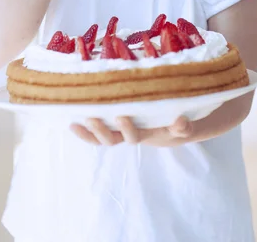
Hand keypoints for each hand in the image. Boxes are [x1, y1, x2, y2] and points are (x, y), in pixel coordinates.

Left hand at [70, 115, 192, 146]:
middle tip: (92, 118)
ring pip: (102, 138)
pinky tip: (72, 124)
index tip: (121, 117)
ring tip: (77, 122)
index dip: (128, 130)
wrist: (171, 128)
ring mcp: (120, 132)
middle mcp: (130, 135)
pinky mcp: (114, 126)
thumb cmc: (175, 124)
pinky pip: (96, 134)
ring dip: (90, 132)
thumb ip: (184, 127)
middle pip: (113, 139)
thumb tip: (180, 121)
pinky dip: (85, 132)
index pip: (135, 136)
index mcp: (147, 134)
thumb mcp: (184, 127)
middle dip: (103, 131)